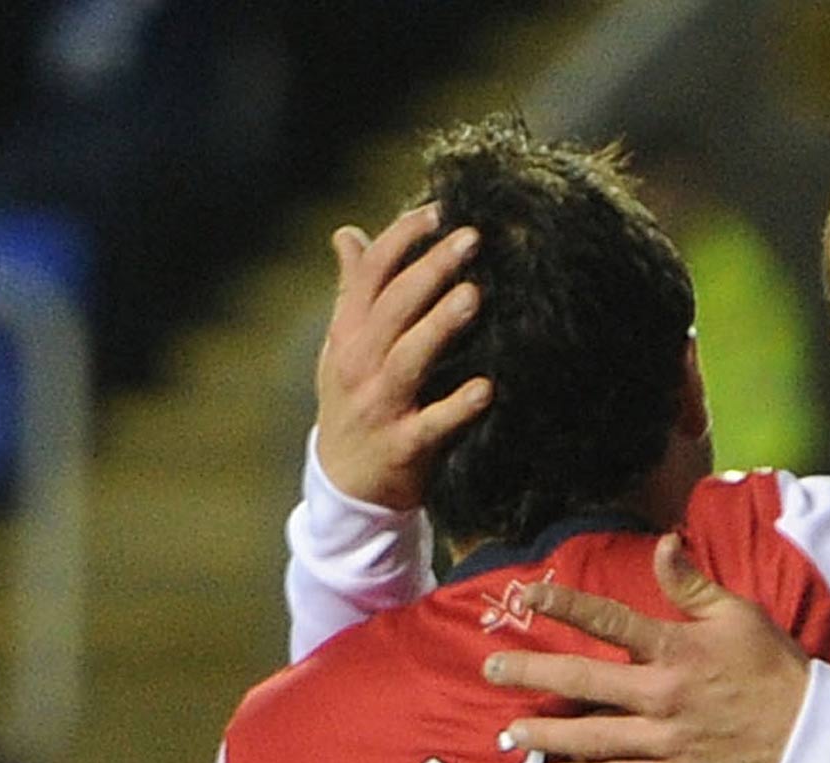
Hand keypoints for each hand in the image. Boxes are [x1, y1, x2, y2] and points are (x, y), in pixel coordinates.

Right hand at [314, 203, 491, 508]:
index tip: (438, 210)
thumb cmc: (353, 402)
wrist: (344, 484)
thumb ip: (353, 291)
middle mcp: (360, 363)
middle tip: (471, 238)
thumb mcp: (343, 345)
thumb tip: (349, 234)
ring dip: (440, 325)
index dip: (402, 238)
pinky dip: (457, 406)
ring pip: (408, 357)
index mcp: (348, 333)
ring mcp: (381, 405)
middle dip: (430, 268)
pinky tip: (486, 388)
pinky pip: (433, 424)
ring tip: (473, 296)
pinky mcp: (404, 445)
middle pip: (393, 305)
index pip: (371, 273)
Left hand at [483, 534, 811, 762]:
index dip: (564, 606)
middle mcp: (662, 695)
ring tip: (509, 734)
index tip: (526, 597)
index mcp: (677, 649)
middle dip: (530, 676)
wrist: (815, 740)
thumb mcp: (741, 617)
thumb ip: (692, 585)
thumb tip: (661, 544)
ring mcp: (665, 742)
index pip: (609, 621)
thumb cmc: (778, 672)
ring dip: (545, 736)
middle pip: (582, 684)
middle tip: (491, 671)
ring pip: (590, 738)